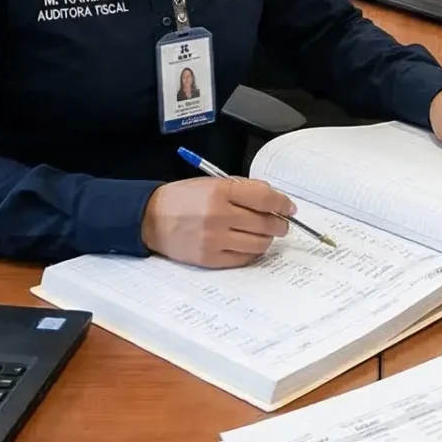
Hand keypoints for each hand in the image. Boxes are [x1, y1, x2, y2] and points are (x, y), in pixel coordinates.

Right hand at [140, 176, 293, 267]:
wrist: (151, 219)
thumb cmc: (183, 199)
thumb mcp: (211, 182)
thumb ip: (243, 188)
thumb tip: (274, 199)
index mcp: (220, 191)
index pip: (265, 198)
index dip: (283, 203)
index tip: (289, 207)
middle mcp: (219, 215)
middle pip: (266, 223)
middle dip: (280, 223)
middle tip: (282, 223)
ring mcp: (215, 239)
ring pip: (259, 243)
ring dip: (267, 239)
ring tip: (264, 234)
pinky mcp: (211, 258)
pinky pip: (244, 258)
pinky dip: (252, 252)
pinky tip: (249, 244)